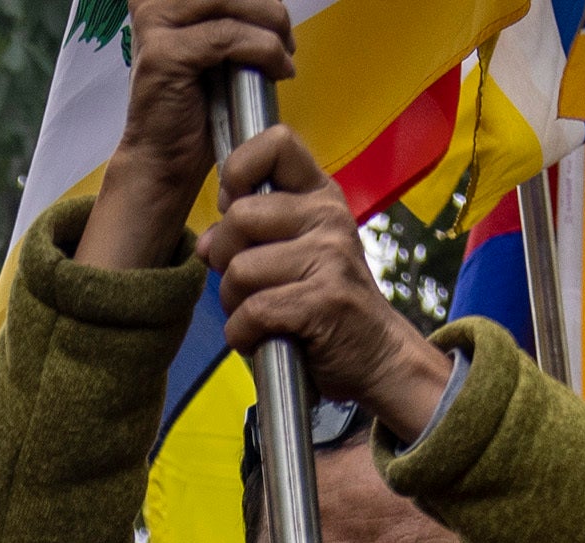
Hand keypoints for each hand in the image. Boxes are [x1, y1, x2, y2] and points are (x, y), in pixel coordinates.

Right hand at [93, 0, 300, 269]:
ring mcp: (154, 23)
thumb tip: (273, 0)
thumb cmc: (196, 107)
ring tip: (284, 54)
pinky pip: (228, 36)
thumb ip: (233, 16)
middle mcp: (152, 1)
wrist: (167, 160)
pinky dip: (264, 50)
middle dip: (268, 5)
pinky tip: (279, 71)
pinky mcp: (164, 53)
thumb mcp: (217, 48)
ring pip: (230, 0)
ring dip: (270, 24)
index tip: (274, 21)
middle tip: (286, 38)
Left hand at [200, 128, 451, 441]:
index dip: (239, 171)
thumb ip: (250, 238)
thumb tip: (206, 244)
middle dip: (226, 261)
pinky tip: (262, 339)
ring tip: (260, 317)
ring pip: (240, 271)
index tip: (236, 206)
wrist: (379, 358)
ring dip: (234, 305)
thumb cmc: (328, 306)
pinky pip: (253, 312)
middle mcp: (328, 217)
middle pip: (239, 217)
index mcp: (320, 196)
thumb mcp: (296, 255)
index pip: (276, 143)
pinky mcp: (324, 301)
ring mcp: (331, 257)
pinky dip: (244, 335)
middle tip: (247, 286)